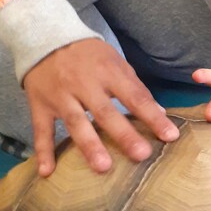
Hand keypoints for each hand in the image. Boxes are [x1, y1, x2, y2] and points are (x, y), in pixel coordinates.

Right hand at [23, 40, 179, 177]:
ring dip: (89, 146)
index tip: (170, 136)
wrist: (46, 38)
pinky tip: (47, 172)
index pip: (135, 97)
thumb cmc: (90, 55)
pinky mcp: (40, 105)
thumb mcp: (117, 63)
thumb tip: (160, 114)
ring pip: (76, 123)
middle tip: (142, 155)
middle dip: (124, 135)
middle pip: (106, 113)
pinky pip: (41, 131)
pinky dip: (43, 151)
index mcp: (109, 73)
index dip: (153, 117)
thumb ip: (136, 89)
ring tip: (103, 167)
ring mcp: (61, 96)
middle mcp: (85, 85)